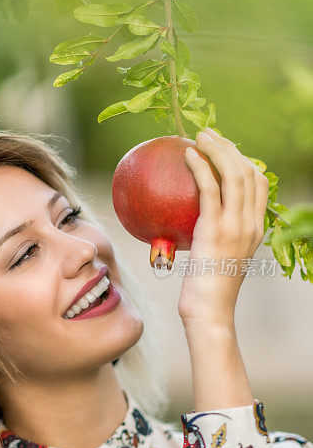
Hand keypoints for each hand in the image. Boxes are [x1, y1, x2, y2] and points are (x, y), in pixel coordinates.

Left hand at [178, 127, 269, 327]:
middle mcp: (250, 224)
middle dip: (229, 148)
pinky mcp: (215, 229)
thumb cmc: (205, 291)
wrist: (210, 312)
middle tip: (208, 135)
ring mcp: (236, 226)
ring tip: (199, 137)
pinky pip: (209, 188)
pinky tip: (187, 156)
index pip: (259, 185)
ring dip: (217, 149)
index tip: (224, 150)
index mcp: (255, 229)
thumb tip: (190, 221)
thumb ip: (211, 237)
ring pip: (233, 174)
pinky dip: (200, 166)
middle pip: (248, 172)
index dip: (244, 161)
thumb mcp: (215, 259)